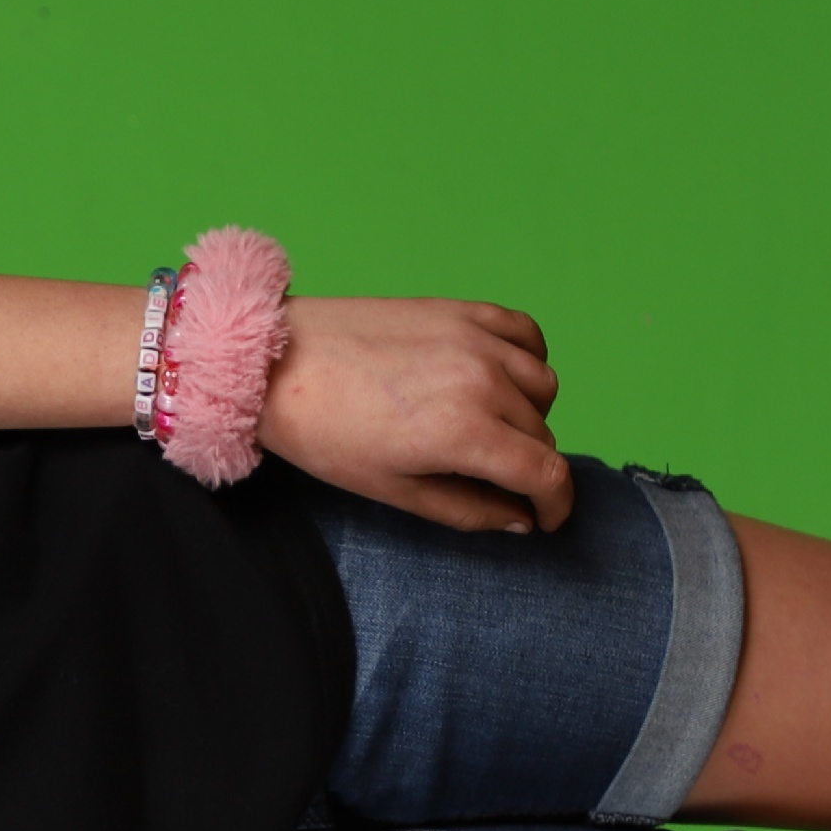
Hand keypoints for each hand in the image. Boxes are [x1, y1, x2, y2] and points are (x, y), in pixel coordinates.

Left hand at [258, 296, 570, 531]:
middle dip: (529, 466)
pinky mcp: (461, 310)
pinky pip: (527, 334)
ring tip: (494, 430)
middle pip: (543, 434)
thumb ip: (468, 510)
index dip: (557, 504)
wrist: (273, 363)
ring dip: (531, 415)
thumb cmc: (322, 434)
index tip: (547, 518)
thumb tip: (520, 520)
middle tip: (496, 481)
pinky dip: (529, 360)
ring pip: (544, 386)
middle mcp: (483, 381)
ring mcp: (475, 339)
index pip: (547, 473)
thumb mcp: (393, 491)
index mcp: (465, 432)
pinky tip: (503, 378)